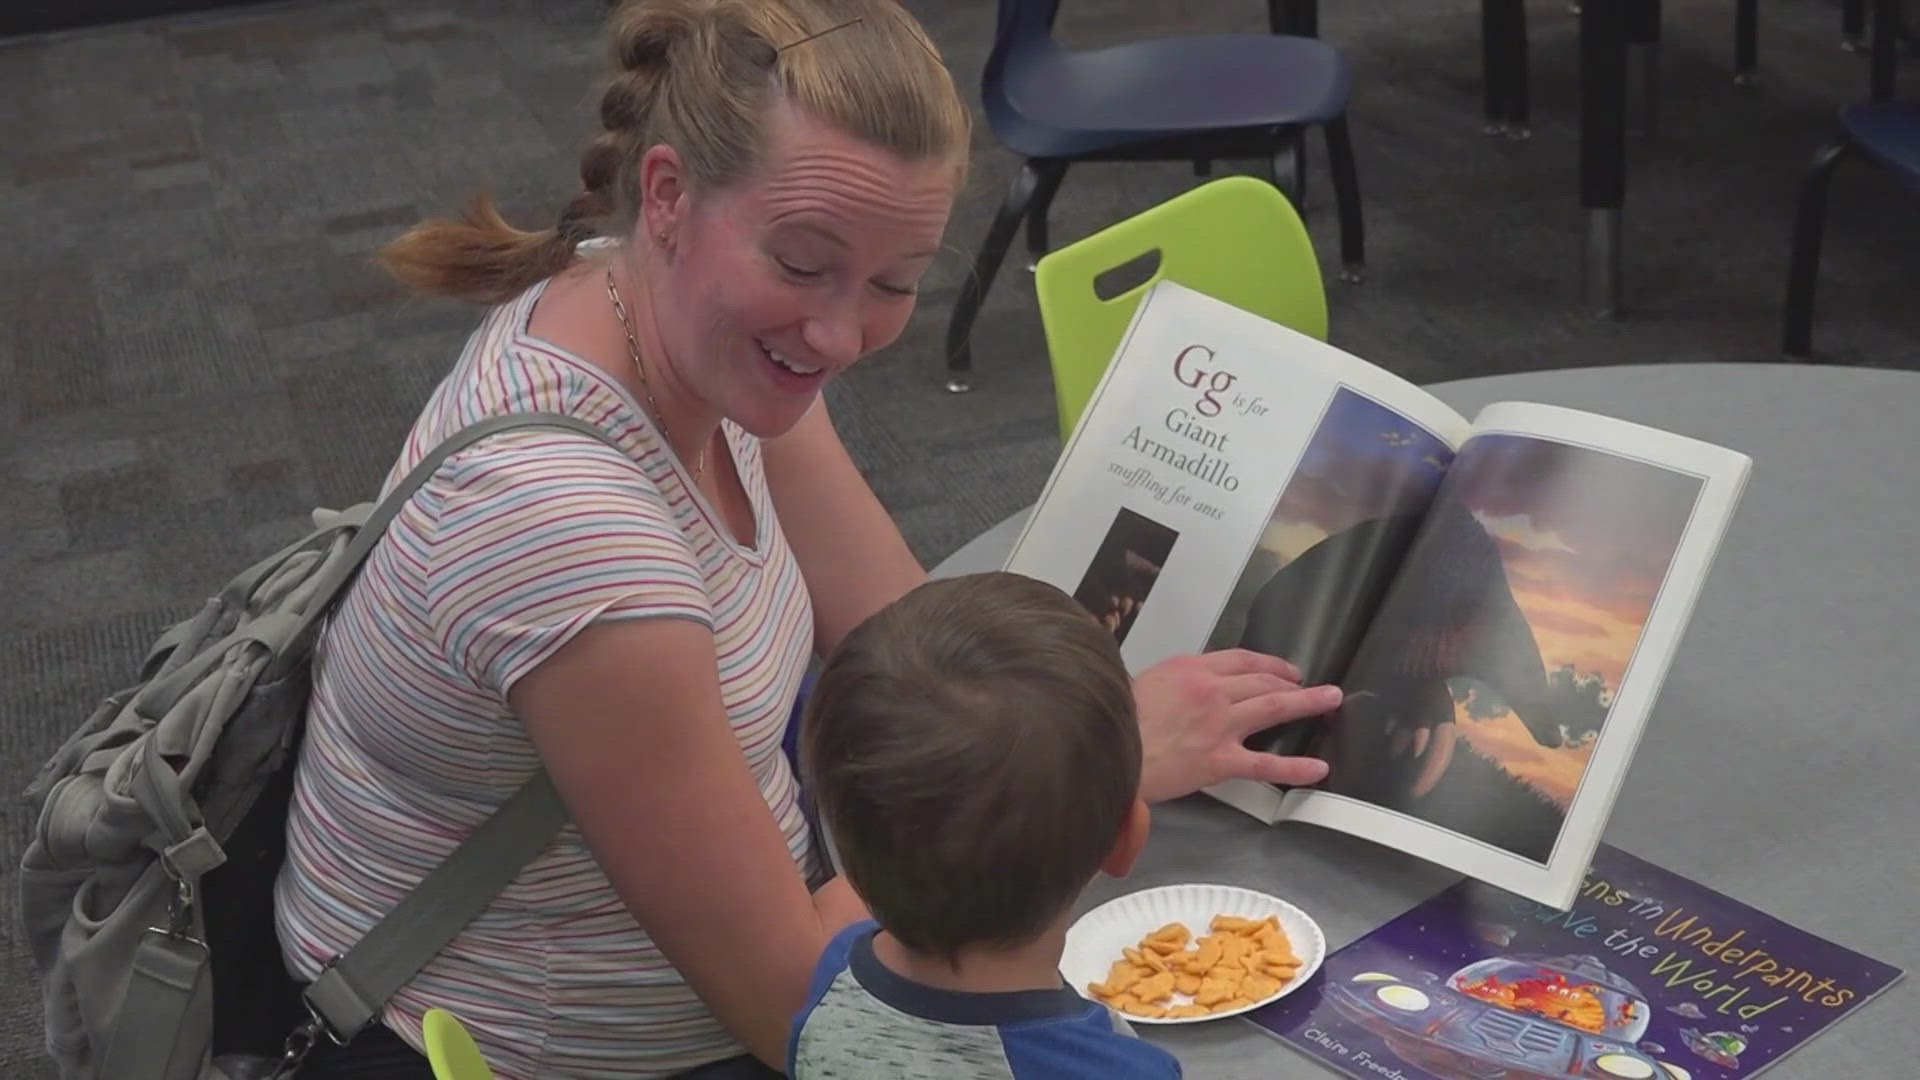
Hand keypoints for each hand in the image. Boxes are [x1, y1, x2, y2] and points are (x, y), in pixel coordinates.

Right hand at [1131, 650, 1341, 803]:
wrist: (1105, 749)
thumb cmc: (1115, 720)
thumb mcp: (1142, 683)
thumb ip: (1173, 682)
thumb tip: (1187, 689)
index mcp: (1189, 668)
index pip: (1240, 660)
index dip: (1267, 663)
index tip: (1282, 668)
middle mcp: (1211, 691)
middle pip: (1262, 679)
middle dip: (1291, 680)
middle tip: (1310, 684)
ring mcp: (1219, 724)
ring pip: (1273, 707)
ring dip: (1306, 702)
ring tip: (1330, 700)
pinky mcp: (1220, 760)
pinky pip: (1266, 764)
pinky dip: (1296, 767)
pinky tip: (1318, 769)